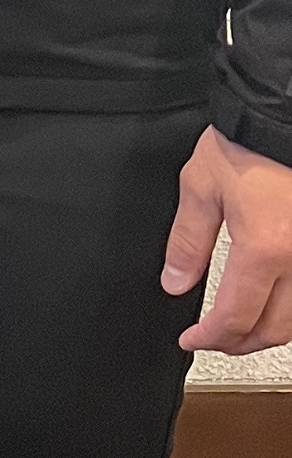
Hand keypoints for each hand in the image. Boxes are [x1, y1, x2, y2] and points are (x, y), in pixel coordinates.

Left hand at [164, 127, 291, 353]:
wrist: (283, 113)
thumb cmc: (247, 142)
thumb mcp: (200, 187)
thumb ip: (188, 241)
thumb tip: (175, 283)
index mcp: (264, 248)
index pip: (235, 316)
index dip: (210, 337)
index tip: (191, 339)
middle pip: (275, 329)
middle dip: (240, 343)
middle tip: (214, 341)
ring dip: (271, 331)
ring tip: (242, 328)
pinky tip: (274, 302)